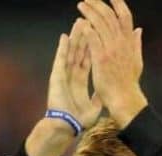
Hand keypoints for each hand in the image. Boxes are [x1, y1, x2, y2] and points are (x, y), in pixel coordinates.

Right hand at [26, 19, 101, 155]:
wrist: (67, 127)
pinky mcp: (56, 78)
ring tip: (78, 23)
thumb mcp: (95, 106)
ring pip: (70, 53)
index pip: (88, 60)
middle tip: (88, 22)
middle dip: (84, 37)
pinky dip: (62, 49)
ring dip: (74, 38)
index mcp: (80, 83)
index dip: (92, 48)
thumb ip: (98, 96)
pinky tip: (64, 37)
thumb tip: (105, 91)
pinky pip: (60, 60)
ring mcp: (63, 76)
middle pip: (79, 53)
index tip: (97, 35)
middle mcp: (71, 77)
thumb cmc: (79, 120)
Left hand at [78, 0, 147, 126]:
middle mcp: (121, 43)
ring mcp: (111, 50)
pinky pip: (94, 39)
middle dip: (98, 4)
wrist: (124, 99)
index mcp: (129, 43)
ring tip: (81, 5)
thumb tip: (139, 30)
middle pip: (110, 16)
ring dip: (90, 12)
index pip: (125, 17)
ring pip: (101, 24)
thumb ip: (136, 44)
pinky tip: (81, 22)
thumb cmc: (128, 83)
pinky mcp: (101, 58)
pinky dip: (88, 29)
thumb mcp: (137, 61)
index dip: (118, 4)